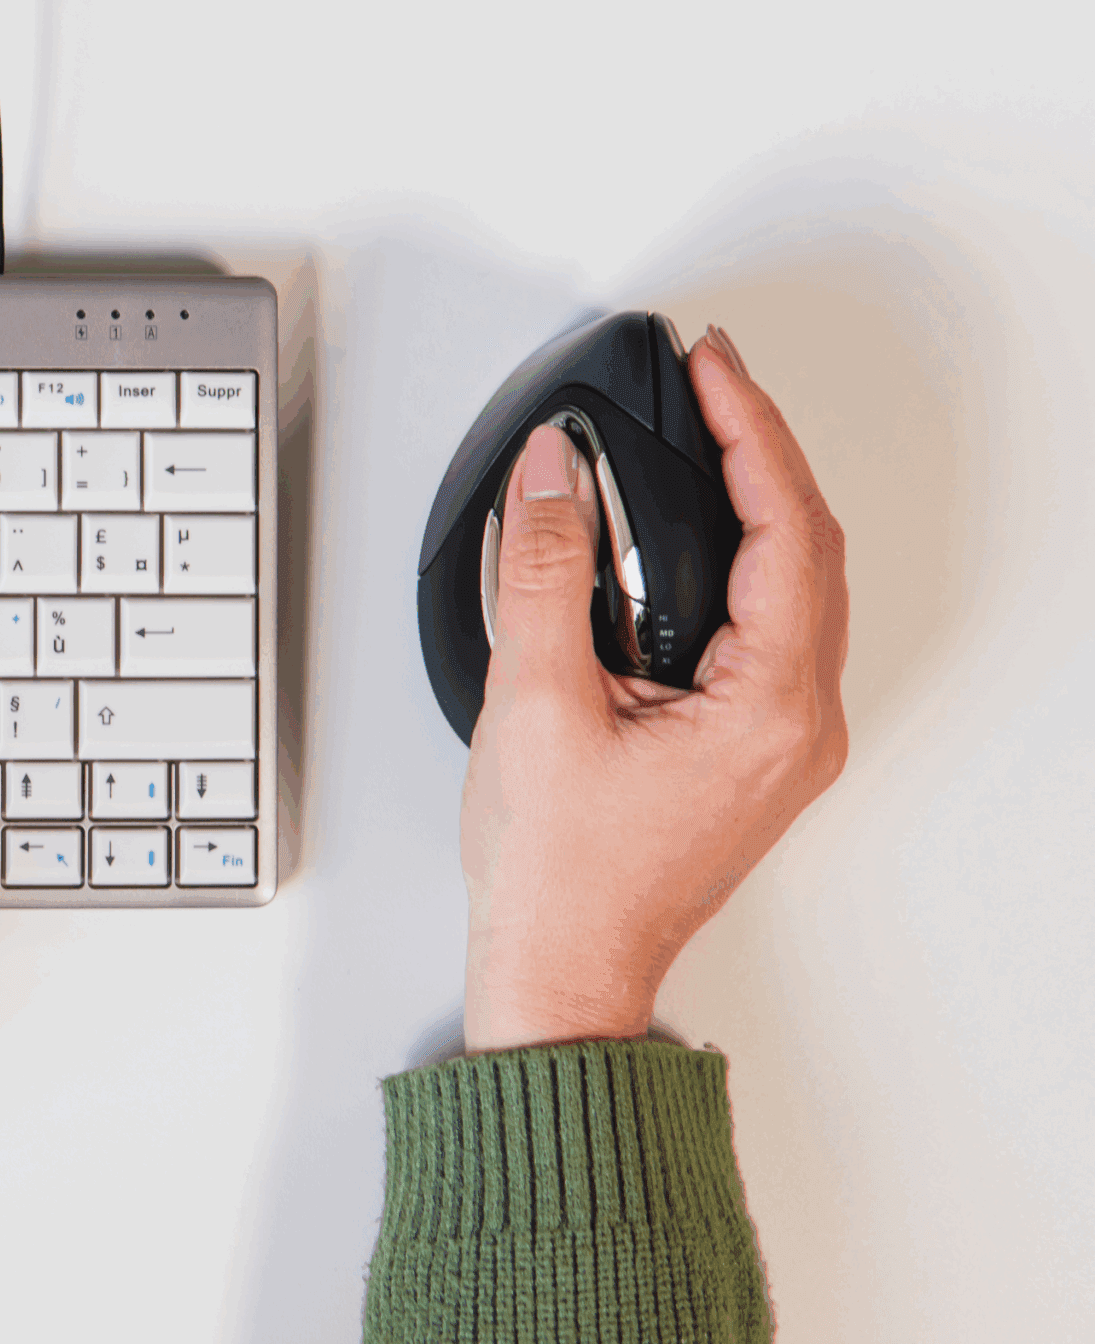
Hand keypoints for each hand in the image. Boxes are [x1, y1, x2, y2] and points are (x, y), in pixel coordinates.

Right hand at [459, 325, 849, 1051]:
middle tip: (712, 386)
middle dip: (761, 451)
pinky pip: (770, 628)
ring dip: (757, 505)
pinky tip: (691, 541)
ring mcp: (780, 741)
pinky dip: (740, 563)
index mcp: (769, 708)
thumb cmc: (560, 877)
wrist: (561, 972)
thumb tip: (551, 479)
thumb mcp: (534, 703)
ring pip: (796, 587)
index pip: (786, 529)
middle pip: (809, 548)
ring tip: (703, 442)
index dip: (749, 432)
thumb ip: (544, 573)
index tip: (713, 371)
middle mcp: (797, 724)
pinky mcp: (748, 752)